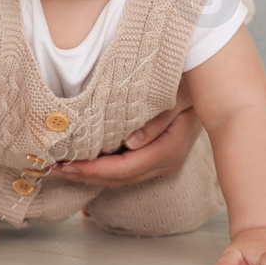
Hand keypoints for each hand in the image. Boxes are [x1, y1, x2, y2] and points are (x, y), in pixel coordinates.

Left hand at [51, 103, 200, 187]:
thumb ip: (156, 120)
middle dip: (84, 177)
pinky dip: (101, 170)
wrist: (213, 88)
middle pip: (119, 179)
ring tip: (60, 169)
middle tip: (52, 170)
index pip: (125, 168)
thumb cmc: (192, 85)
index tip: (67, 166)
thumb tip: (130, 143)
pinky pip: (125, 169)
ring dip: (90, 176)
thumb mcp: (178, 96)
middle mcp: (164, 162)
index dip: (94, 170)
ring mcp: (160, 162)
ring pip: (120, 178)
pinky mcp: (154, 156)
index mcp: (168, 150)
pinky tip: (81, 167)